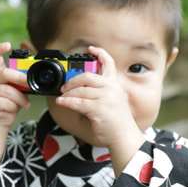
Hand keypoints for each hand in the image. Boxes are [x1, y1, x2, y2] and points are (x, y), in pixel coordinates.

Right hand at [0, 42, 30, 127]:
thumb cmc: (9, 102)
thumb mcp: (16, 89)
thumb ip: (20, 82)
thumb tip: (32, 78)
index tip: (7, 45)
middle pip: (5, 73)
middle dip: (20, 79)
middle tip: (29, 85)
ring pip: (8, 91)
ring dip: (20, 99)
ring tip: (25, 103)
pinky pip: (5, 103)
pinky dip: (14, 107)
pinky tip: (13, 109)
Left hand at [56, 46, 144, 175]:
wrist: (124, 138)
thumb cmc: (116, 124)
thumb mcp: (111, 103)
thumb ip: (99, 94)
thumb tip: (78, 90)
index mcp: (115, 86)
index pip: (109, 64)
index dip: (100, 54)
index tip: (92, 48)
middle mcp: (112, 88)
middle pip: (87, 76)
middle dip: (72, 81)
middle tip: (65, 87)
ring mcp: (106, 97)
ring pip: (80, 90)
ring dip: (68, 93)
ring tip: (62, 97)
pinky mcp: (99, 108)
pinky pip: (78, 102)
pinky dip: (67, 102)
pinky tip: (62, 103)